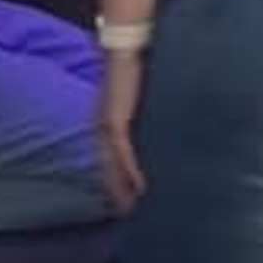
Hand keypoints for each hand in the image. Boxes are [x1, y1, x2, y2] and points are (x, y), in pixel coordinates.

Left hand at [99, 51, 145, 213]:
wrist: (127, 46)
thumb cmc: (137, 67)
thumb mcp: (140, 97)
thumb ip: (144, 115)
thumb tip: (159, 129)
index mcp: (107, 123)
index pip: (111, 161)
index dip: (118, 182)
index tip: (130, 202)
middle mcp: (103, 128)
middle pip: (109, 170)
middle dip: (119, 194)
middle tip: (132, 216)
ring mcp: (107, 127)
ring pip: (114, 167)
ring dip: (124, 189)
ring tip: (137, 210)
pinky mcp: (116, 122)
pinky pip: (123, 155)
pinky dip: (132, 173)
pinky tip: (143, 188)